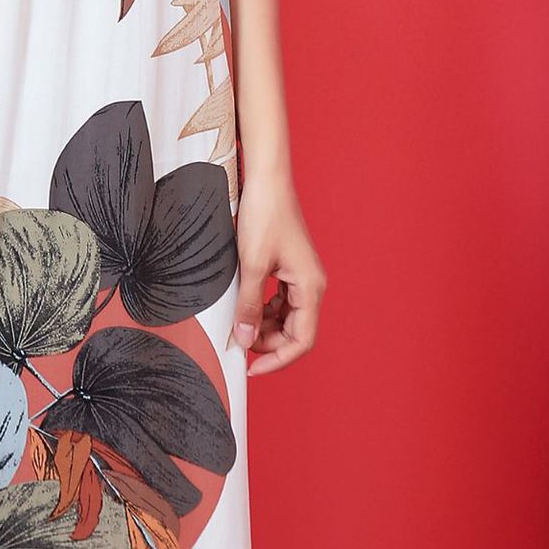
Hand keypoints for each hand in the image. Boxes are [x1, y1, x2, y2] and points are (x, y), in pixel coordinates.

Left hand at [226, 173, 326, 375]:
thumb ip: (249, 306)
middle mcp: (311, 285)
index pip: (302, 340)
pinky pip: (279, 301)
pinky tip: (243, 306)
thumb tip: (244, 341)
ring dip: (263, 327)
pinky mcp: (289, 268)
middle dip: (267, 343)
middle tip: (237, 342)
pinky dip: (262, 309)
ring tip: (237, 324)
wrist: (266, 179)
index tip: (251, 369)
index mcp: (310, 287)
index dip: (278, 360)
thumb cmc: (263, 215)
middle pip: (294, 331)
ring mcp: (301, 276)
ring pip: (285, 317)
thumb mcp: (251, 265)